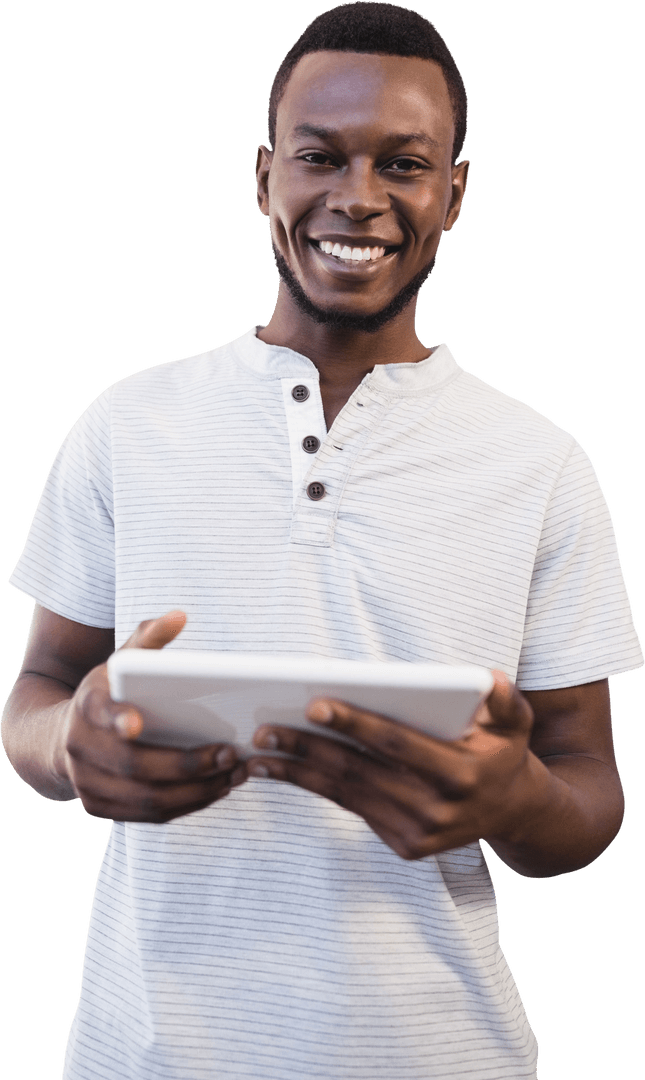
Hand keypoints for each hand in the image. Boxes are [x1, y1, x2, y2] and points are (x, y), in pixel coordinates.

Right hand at [63, 612, 246, 821]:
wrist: (62, 738)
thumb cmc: (108, 694)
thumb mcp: (120, 661)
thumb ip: (148, 638)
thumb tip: (179, 615)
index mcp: (86, 706)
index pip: (99, 713)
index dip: (116, 719)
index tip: (137, 722)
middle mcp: (79, 749)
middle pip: (135, 766)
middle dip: (186, 764)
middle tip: (230, 754)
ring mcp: (87, 784)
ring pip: (146, 798)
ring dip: (195, 791)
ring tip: (234, 774)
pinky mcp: (100, 808)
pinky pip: (148, 816)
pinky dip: (186, 806)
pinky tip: (216, 789)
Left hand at [248, 671, 539, 859]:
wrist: (512, 811)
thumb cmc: (503, 751)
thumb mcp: (516, 721)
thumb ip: (506, 699)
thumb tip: (486, 679)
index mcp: (462, 776)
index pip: (396, 744)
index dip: (355, 724)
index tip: (316, 704)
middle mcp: (437, 811)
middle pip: (360, 772)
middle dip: (309, 748)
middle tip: (266, 728)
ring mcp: (418, 834)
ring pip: (347, 795)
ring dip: (299, 772)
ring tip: (260, 750)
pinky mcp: (403, 845)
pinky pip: (352, 809)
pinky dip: (315, 787)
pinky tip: (284, 769)